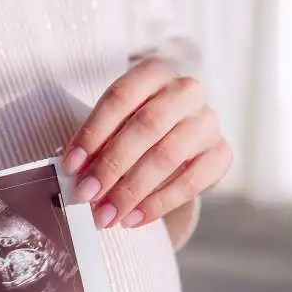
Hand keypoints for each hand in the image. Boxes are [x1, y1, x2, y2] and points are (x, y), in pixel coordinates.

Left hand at [62, 59, 231, 228]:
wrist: (179, 136)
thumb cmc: (136, 128)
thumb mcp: (115, 124)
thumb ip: (97, 144)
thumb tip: (75, 178)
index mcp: (154, 72)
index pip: (120, 98)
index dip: (92, 133)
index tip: (70, 166)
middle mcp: (186, 91)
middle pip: (147, 126)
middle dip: (111, 165)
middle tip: (86, 195)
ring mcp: (208, 122)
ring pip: (168, 155)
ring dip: (132, 190)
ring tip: (107, 215)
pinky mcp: (221, 153)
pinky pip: (191, 182)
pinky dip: (158, 204)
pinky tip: (133, 219)